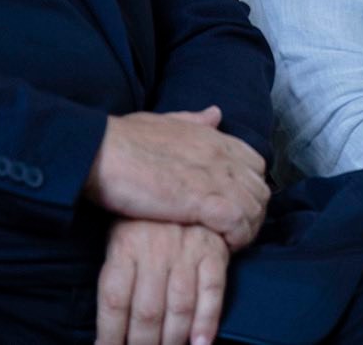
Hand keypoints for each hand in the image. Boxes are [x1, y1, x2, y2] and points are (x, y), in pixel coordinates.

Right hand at [86, 108, 269, 250]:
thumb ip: (193, 121)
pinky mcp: (204, 201)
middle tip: (230, 233)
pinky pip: (239, 223)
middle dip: (251, 214)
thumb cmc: (124, 139)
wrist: (101, 150)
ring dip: (246, 230)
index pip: (255, 165)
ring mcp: (216, 177)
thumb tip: (215, 114)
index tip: (231, 207)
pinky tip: (220, 247)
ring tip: (226, 244)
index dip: (248, 189)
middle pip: (260, 190)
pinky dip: (236, 238)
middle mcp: (222, 155)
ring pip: (255, 208)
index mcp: (214, 137)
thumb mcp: (164, 121)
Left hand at [96, 219, 228, 344]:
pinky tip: (199, 343)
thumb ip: (116, 276)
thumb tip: (108, 328)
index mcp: (126, 246)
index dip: (110, 335)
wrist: (184, 183)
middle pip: (147, 311)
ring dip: (172, 340)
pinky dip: (207, 321)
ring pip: (179, 307)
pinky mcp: (214, 251)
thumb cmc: (145, 219)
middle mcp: (156, 250)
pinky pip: (212, 291)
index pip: (114, 301)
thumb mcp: (120, 237)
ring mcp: (187, 251)